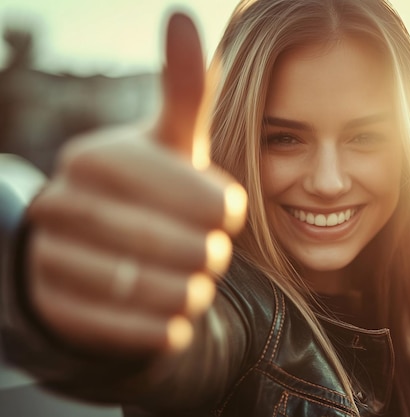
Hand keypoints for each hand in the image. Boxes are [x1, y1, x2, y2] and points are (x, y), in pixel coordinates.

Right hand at [26, 13, 245, 354]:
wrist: (93, 247)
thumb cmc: (148, 190)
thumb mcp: (169, 141)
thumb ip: (182, 86)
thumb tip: (182, 13)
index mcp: (98, 157)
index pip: (201, 198)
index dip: (225, 212)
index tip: (224, 215)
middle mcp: (64, 205)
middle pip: (185, 248)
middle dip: (210, 255)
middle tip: (208, 252)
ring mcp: (53, 262)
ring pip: (165, 294)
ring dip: (192, 291)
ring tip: (188, 277)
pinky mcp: (58, 312)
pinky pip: (142, 332)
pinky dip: (170, 325)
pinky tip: (170, 308)